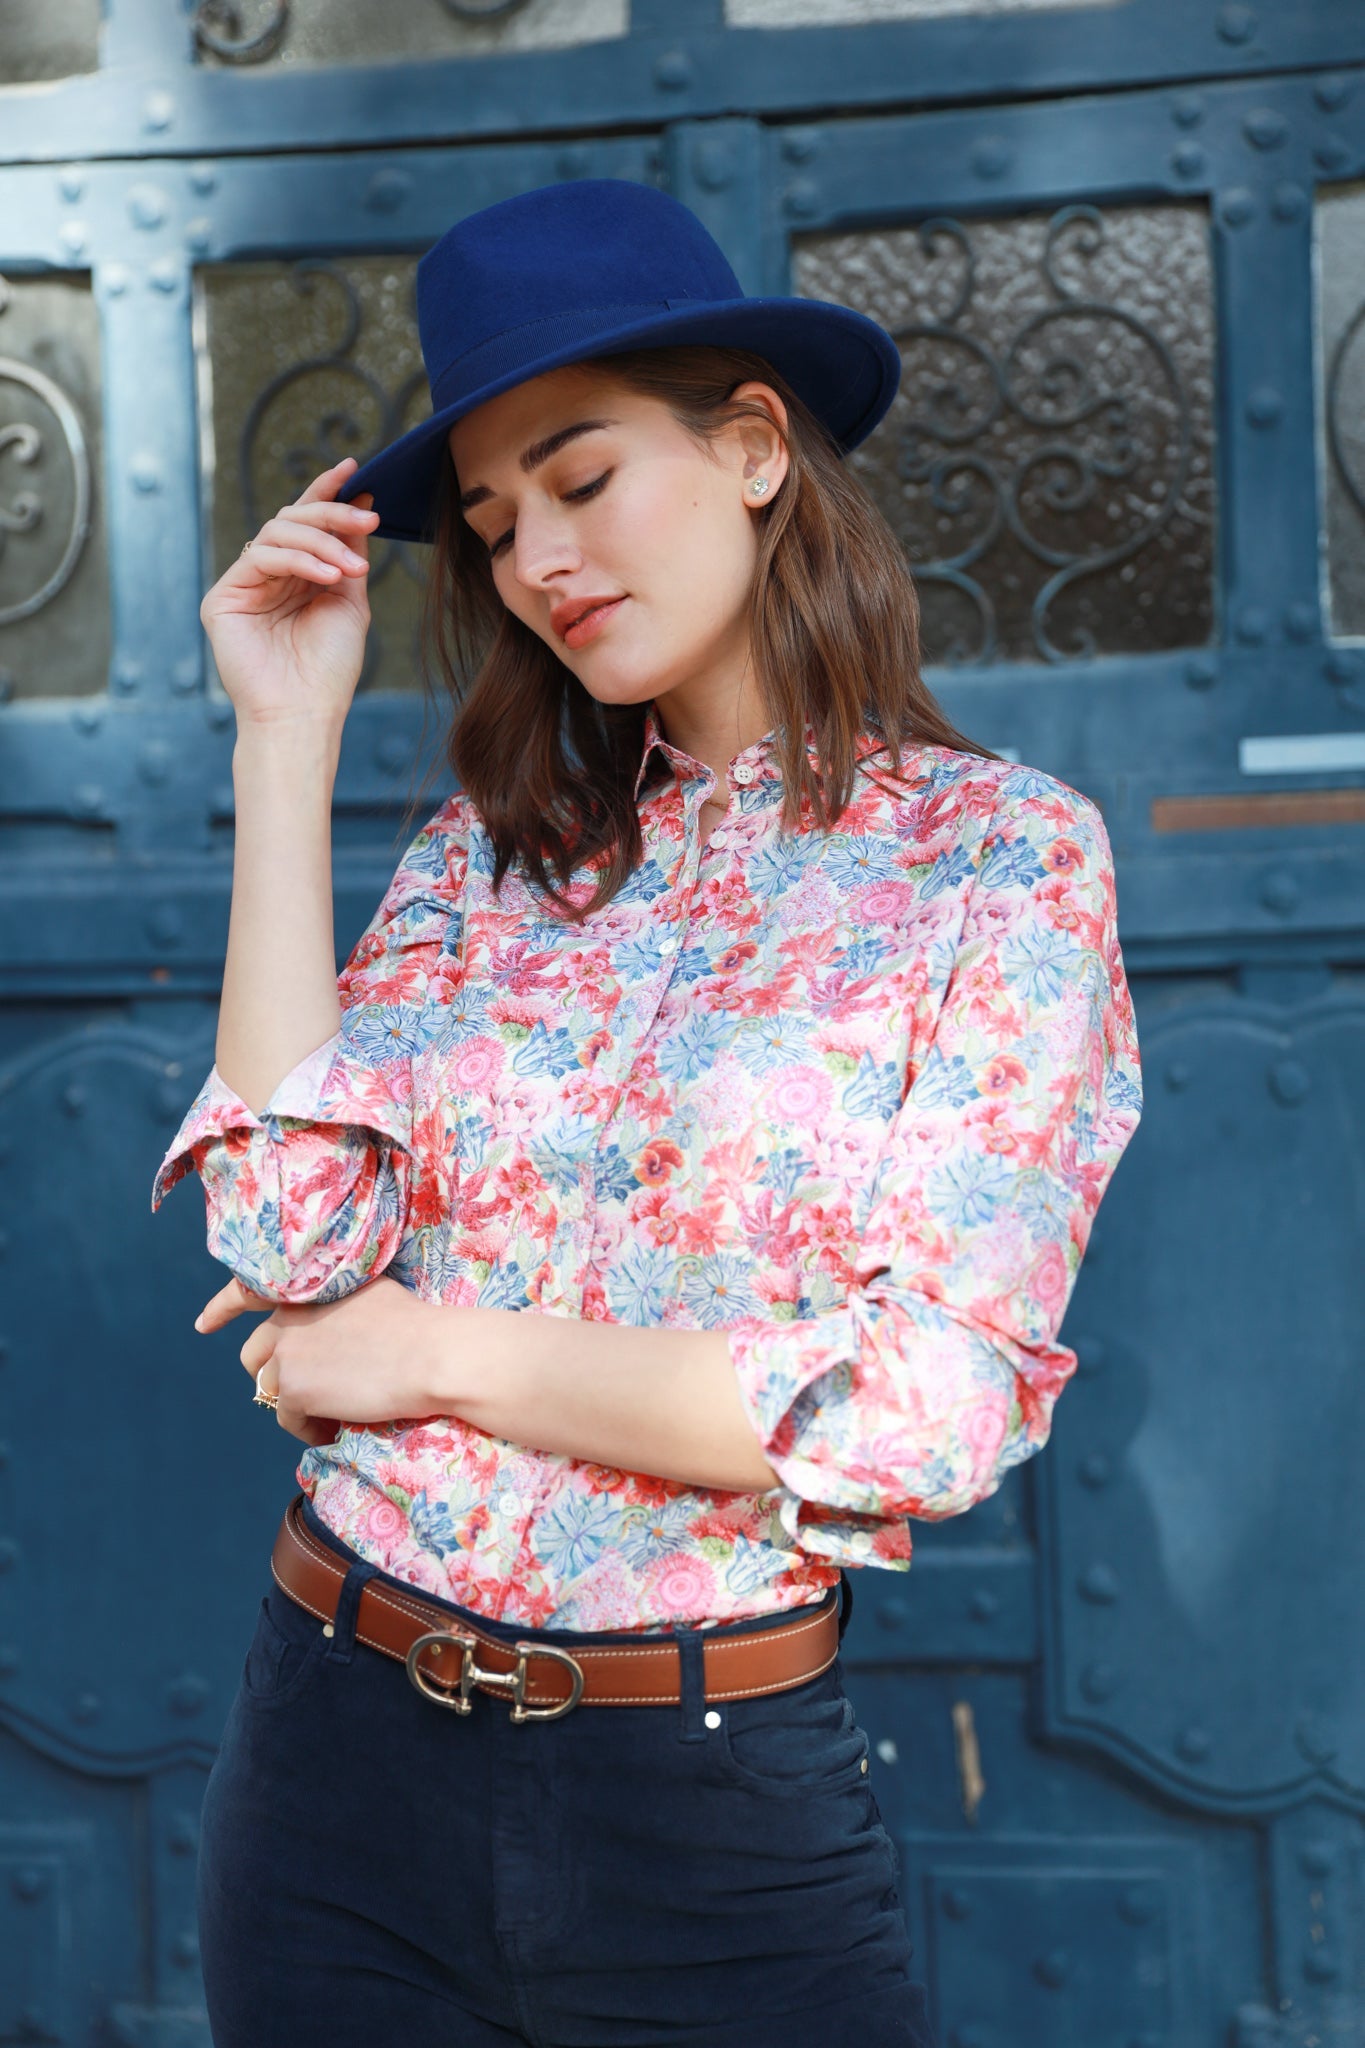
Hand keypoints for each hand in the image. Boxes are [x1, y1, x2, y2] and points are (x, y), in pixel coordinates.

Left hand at [195, 1273, 448, 1446]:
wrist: (433, 1355)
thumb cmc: (421, 1328)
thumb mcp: (371, 1296)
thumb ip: (336, 1307)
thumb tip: (323, 1337)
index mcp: (306, 1286)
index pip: (248, 1290)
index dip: (223, 1308)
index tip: (204, 1325)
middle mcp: (286, 1313)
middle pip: (255, 1354)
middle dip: (274, 1378)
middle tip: (309, 1396)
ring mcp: (285, 1348)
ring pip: (270, 1390)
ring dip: (296, 1406)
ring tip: (333, 1417)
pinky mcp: (291, 1386)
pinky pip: (287, 1418)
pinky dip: (309, 1429)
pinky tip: (338, 1429)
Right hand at [202, 456, 380, 734]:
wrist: (305, 714)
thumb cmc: (329, 669)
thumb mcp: (349, 601)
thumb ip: (349, 554)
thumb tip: (361, 505)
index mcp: (296, 577)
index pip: (307, 524)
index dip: (327, 493)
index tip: (356, 469)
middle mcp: (267, 577)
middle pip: (292, 520)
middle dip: (332, 513)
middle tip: (367, 516)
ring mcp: (243, 585)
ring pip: (276, 532)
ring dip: (322, 541)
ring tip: (352, 566)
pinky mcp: (223, 598)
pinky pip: (260, 556)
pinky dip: (299, 560)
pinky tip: (329, 576)